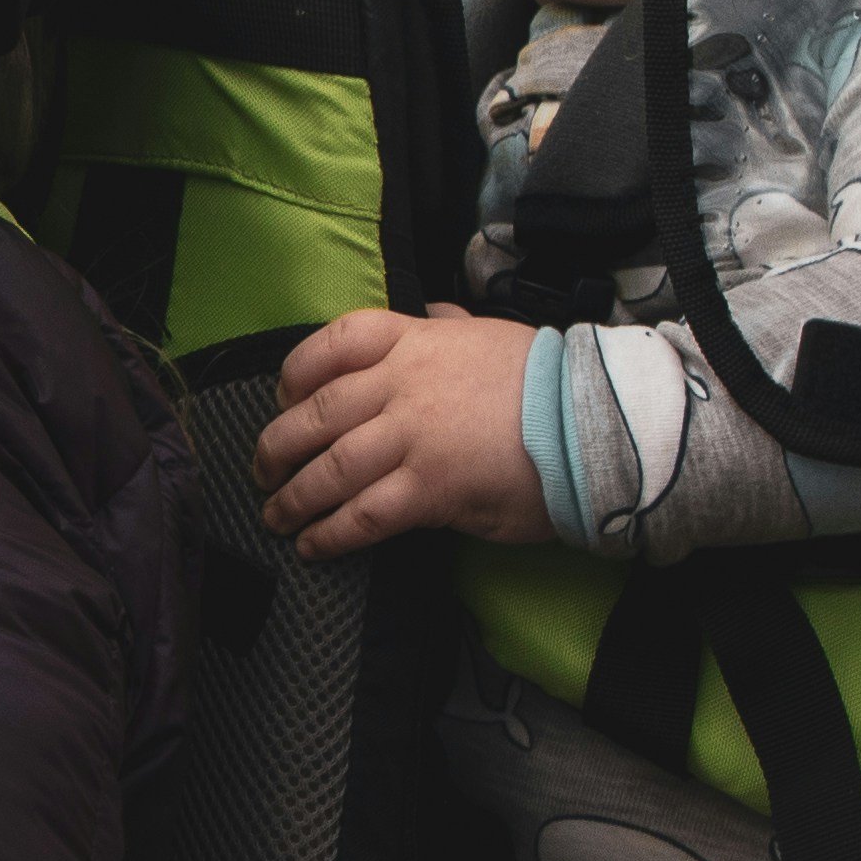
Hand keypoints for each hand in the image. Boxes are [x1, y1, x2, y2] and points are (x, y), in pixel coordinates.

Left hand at [251, 304, 550, 558]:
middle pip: (317, 414)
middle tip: (263, 469)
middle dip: (279, 446)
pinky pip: (363, 515)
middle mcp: (402, 385)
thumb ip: (448, 325)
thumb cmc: (546, 382)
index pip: (333, 344)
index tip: (283, 397)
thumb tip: (429, 314)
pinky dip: (331, 533)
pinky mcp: (430, 490)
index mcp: (415, 341)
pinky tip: (314, 545)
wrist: (597, 422)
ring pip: (330, 468)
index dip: (296, 374)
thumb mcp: (487, 334)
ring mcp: (413, 438)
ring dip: (295, 497)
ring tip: (277, 515)